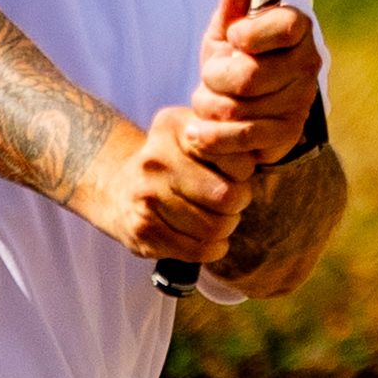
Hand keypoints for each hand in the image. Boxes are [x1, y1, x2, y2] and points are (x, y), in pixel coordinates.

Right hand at [89, 110, 251, 272]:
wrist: (118, 189)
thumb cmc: (173, 161)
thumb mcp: (194, 134)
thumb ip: (225, 137)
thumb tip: (259, 155)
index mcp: (173, 127)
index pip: (235, 158)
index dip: (244, 172)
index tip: (235, 174)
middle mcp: (155, 160)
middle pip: (227, 196)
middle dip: (238, 203)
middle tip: (232, 201)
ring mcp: (146, 197)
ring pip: (214, 228)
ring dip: (226, 228)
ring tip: (219, 220)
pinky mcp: (143, 231)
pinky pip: (197, 250)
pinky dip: (213, 249)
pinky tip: (210, 241)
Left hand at [177, 0, 323, 185]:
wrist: (240, 109)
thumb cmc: (235, 59)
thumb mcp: (227, 31)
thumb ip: (233, 5)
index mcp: (298, 29)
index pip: (285, 27)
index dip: (251, 33)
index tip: (234, 36)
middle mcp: (307, 64)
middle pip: (250, 75)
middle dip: (215, 77)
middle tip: (210, 76)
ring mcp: (300, 101)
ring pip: (238, 108)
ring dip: (208, 105)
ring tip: (206, 101)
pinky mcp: (287, 134)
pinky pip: (241, 137)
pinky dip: (210, 136)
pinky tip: (197, 132)